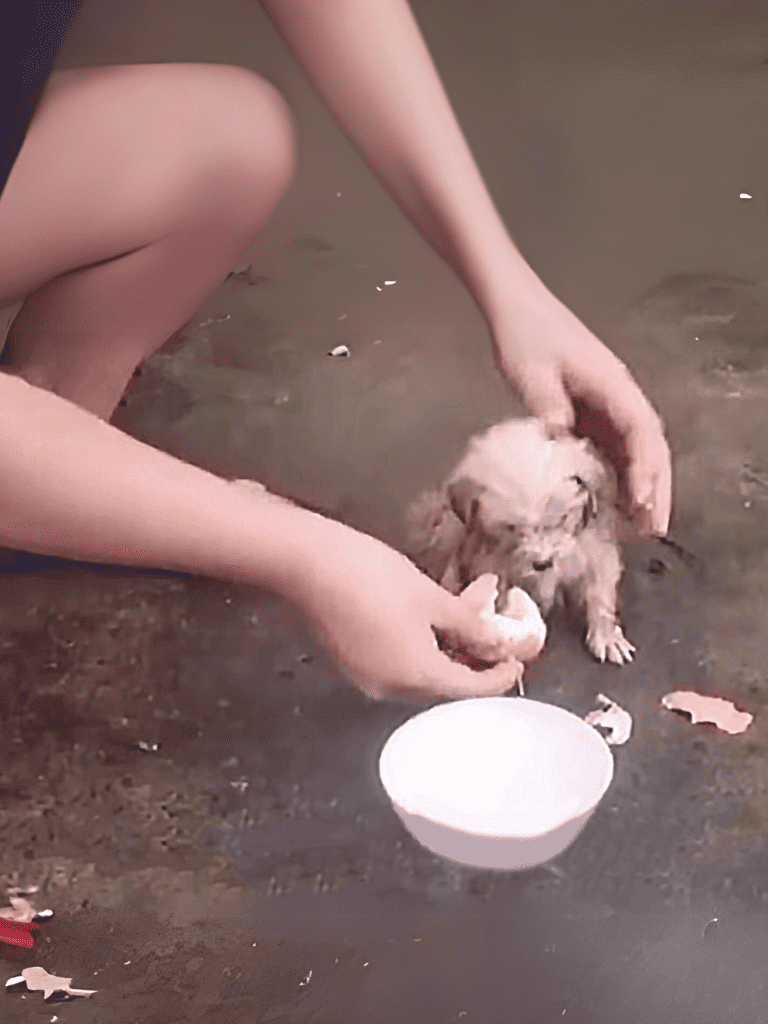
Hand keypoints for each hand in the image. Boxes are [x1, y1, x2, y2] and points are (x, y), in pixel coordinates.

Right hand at [291, 522, 526, 701]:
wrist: (308, 565)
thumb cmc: (375, 578)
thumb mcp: (431, 598)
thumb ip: (469, 625)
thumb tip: (495, 643)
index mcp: (417, 677)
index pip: (471, 689)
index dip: (499, 675)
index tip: (519, 660)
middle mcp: (391, 688)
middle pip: (446, 678)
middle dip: (474, 647)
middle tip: (493, 613)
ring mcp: (368, 676)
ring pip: (422, 665)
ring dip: (448, 638)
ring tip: (464, 599)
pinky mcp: (351, 660)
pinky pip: (398, 658)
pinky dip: (421, 639)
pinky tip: (429, 609)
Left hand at [490, 290, 671, 536]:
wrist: (515, 308)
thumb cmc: (525, 335)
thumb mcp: (532, 375)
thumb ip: (549, 410)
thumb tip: (564, 445)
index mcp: (612, 384)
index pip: (641, 432)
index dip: (645, 470)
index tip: (643, 502)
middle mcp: (618, 395)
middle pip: (649, 446)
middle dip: (655, 487)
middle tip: (654, 530)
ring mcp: (606, 403)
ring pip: (633, 450)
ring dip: (640, 485)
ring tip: (639, 526)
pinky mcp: (590, 409)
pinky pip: (612, 446)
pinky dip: (618, 474)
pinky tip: (612, 502)